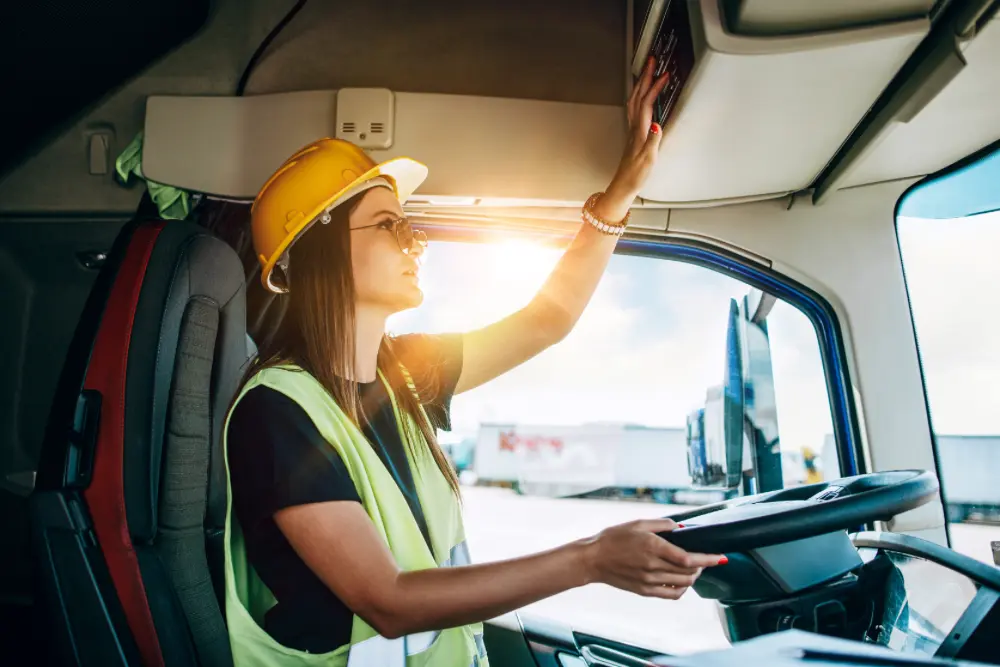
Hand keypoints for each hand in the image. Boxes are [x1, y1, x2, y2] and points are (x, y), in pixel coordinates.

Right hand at [579, 519, 724, 599]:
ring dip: (693, 577)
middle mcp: (653, 566)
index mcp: (653, 547)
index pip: (689, 558)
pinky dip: (681, 589)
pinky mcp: (644, 591)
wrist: (594, 559)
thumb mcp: (638, 523)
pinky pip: (670, 595)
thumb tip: (681, 528)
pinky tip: (681, 581)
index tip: (721, 558)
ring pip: (682, 584)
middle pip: (688, 573)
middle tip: (705, 559)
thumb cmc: (613, 538)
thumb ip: (662, 525)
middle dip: (702, 567)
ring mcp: (649, 581)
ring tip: (694, 569)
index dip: (708, 559)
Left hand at [596, 57, 670, 219]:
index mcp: (639, 130)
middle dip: (645, 76)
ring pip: (635, 100)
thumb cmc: (636, 175)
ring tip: (648, 71)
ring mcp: (632, 129)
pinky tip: (643, 96)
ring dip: (641, 84)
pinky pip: (635, 108)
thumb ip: (653, 141)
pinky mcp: (633, 134)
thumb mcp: (648, 160)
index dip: (655, 87)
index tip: (664, 73)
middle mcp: (634, 127)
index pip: (647, 102)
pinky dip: (640, 96)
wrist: (624, 185)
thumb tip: (658, 124)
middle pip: (638, 96)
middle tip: (652, 60)